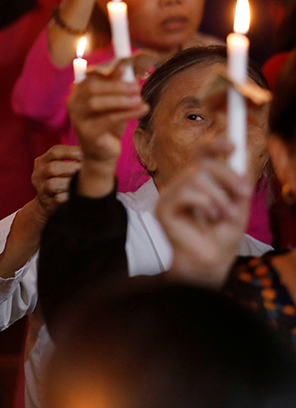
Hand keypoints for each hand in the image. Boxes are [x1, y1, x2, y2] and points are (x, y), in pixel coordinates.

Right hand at [30, 145, 82, 221]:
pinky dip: (69, 196)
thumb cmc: (61, 179)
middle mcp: (37, 174)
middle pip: (52, 167)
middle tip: (88, 169)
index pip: (55, 151)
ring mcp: (40, 189)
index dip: (72, 151)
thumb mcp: (60, 166)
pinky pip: (57, 199)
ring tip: (83, 182)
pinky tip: (78, 194)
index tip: (87, 154)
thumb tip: (95, 146)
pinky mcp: (46, 202)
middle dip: (72, 168)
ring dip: (70, 182)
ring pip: (52, 184)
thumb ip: (71, 157)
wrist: (47, 203)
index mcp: (41, 161)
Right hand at [67, 70, 147, 195]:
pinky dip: (127, 113)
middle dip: (116, 85)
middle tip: (137, 87)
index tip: (128, 64)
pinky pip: (107, 119)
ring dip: (121, 99)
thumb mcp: (115, 101)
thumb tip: (126, 63)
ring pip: (97, 102)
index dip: (110, 68)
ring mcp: (77, 118)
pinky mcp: (86, 132)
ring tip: (140, 99)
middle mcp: (73, 102)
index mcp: (78, 90)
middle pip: (92, 86)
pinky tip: (142, 109)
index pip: (92, 74)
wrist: (103, 154)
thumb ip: (118, 83)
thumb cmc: (109, 124)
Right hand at [156, 138, 251, 288]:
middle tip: (244, 193)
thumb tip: (242, 156)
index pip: (201, 154)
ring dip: (219, 197)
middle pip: (202, 163)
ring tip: (226, 216)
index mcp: (198, 182)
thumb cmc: (222, 237)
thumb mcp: (238, 204)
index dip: (215, 145)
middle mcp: (181, 185)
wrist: (211, 262)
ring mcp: (169, 196)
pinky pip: (186, 193)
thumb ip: (238, 181)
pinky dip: (205, 204)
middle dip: (227, 175)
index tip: (234, 146)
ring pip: (195, 177)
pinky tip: (210, 218)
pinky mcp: (162, 208)